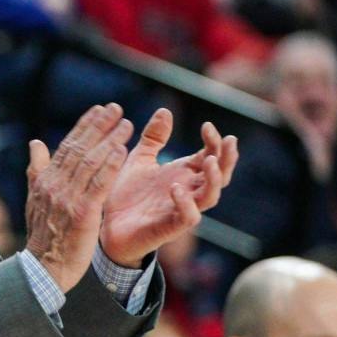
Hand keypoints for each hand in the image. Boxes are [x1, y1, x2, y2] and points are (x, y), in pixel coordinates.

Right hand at [23, 103, 132, 289]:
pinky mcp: (82, 213)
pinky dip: (110, 166)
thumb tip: (35, 143)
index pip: (66, 146)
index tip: (100, 110)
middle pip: (79, 148)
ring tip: (126, 125)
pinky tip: (123, 151)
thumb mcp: (35, 199)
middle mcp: (54, 185)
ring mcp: (67, 198)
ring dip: (110, 141)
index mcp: (45, 180)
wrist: (44, 267)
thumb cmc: (44, 235)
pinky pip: (98, 184)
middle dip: (99, 126)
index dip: (85, 126)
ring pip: (90, 162)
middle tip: (116, 108)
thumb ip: (37, 170)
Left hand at [97, 109, 235, 267]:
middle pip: (221, 175)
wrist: (107, 226)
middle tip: (228, 140)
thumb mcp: (139, 160)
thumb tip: (165, 110)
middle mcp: (188, 191)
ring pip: (211, 196)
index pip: (210, 156)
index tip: (207, 125)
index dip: (214, 141)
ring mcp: (181, 209)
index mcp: (184, 174)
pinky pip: (188, 217)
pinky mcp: (170, 227)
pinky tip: (176, 188)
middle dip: (227, 158)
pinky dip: (186, 203)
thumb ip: (153, 139)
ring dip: (214, 178)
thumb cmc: (126, 195)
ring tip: (207, 160)